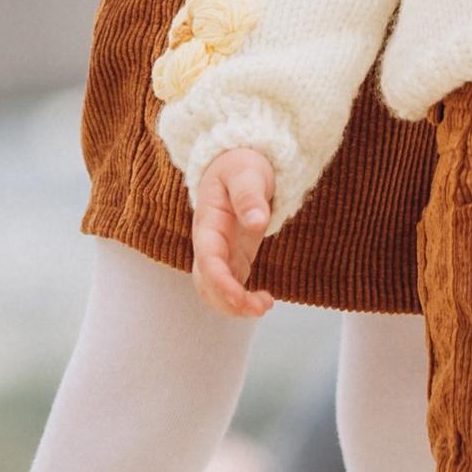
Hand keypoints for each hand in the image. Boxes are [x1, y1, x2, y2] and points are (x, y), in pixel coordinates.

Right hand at [193, 149, 278, 314]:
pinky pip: (230, 288)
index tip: (239, 297)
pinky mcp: (233, 259)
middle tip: (260, 308)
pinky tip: (265, 301)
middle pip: (206, 283)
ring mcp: (220, 253)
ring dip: (234, 307)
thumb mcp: (246, 172)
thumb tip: (257, 222)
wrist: (237, 163)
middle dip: (227, 302)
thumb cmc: (241, 165)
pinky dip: (243, 301)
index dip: (220, 282)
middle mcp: (209, 243)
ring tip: (265, 306)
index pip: (207, 259)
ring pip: (215, 291)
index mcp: (208, 223)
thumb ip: (249, 195)